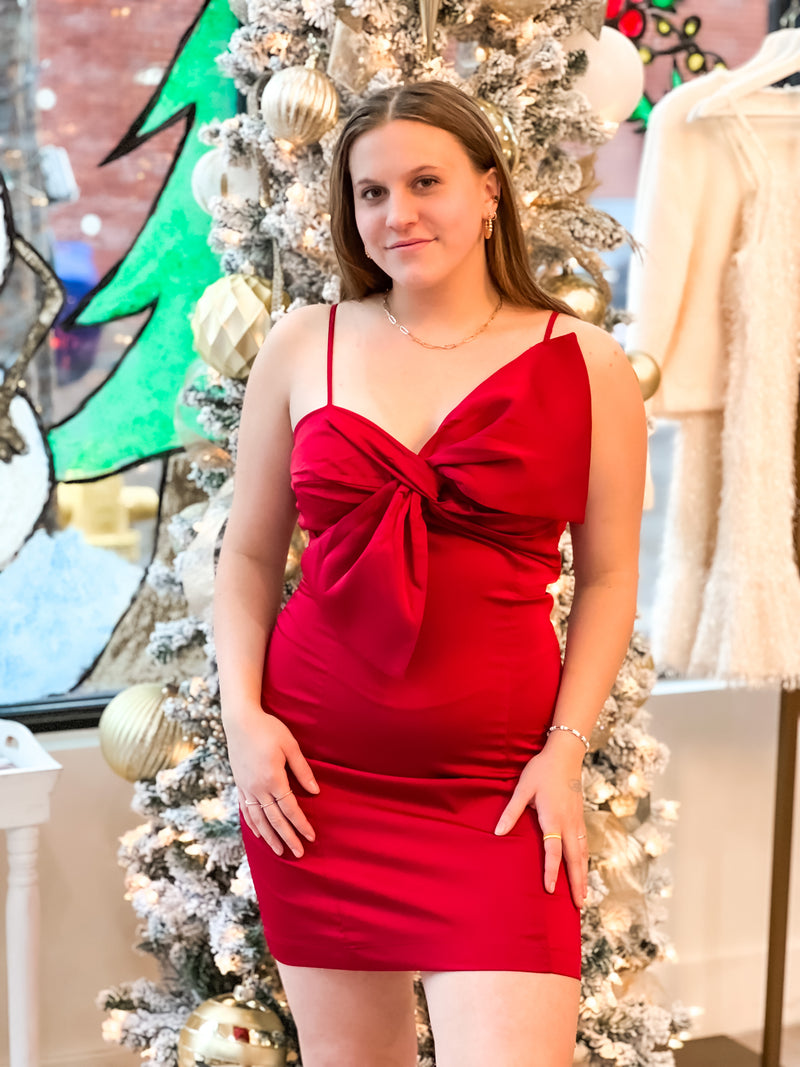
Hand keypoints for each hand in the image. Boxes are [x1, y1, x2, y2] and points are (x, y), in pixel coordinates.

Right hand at [224, 706, 319, 858]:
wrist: (240, 721)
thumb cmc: (268, 729)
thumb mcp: (290, 746)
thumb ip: (302, 770)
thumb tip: (315, 791)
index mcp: (273, 778)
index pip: (290, 808)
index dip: (301, 824)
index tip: (311, 837)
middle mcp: (257, 788)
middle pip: (274, 819)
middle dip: (287, 838)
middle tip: (299, 854)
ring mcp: (246, 788)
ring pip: (258, 819)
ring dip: (269, 837)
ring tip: (280, 851)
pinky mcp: (239, 784)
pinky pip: (246, 810)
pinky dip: (253, 824)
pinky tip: (258, 834)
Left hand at [494, 747, 587, 908]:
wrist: (566, 754)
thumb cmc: (541, 770)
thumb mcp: (523, 788)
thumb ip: (512, 811)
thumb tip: (498, 832)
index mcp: (553, 818)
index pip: (553, 850)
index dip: (551, 870)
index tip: (550, 890)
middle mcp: (569, 823)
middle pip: (575, 858)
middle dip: (577, 882)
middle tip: (579, 905)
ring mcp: (577, 820)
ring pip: (583, 852)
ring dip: (583, 874)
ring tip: (584, 895)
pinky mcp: (580, 816)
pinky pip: (584, 843)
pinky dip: (585, 859)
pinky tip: (583, 867)